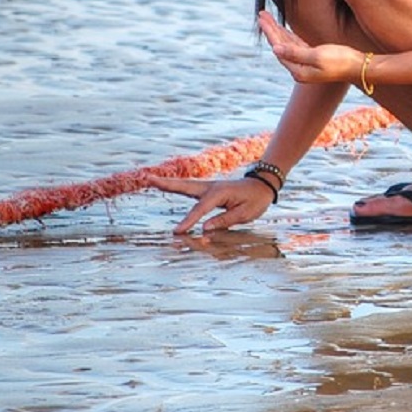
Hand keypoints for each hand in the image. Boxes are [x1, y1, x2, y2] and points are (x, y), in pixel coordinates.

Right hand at [150, 174, 276, 233]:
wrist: (263, 185)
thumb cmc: (255, 200)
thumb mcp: (245, 213)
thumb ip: (225, 220)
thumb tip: (204, 229)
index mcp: (219, 193)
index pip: (200, 209)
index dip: (189, 221)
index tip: (177, 232)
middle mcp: (210, 187)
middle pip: (185, 187)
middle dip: (167, 184)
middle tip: (148, 179)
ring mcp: (208, 187)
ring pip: (185, 186)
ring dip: (168, 184)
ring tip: (150, 180)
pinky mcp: (208, 191)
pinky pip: (190, 190)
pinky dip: (177, 187)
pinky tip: (167, 187)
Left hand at [257, 11, 364, 85]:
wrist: (360, 67)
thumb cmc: (341, 61)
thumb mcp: (317, 56)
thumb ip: (295, 52)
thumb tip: (275, 49)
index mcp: (298, 70)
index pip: (279, 48)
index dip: (270, 32)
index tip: (262, 18)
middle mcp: (300, 70)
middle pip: (281, 46)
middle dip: (271, 30)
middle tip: (261, 14)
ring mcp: (307, 65)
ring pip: (288, 45)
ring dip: (278, 31)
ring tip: (267, 19)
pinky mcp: (314, 59)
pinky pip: (296, 46)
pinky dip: (289, 36)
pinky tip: (283, 30)